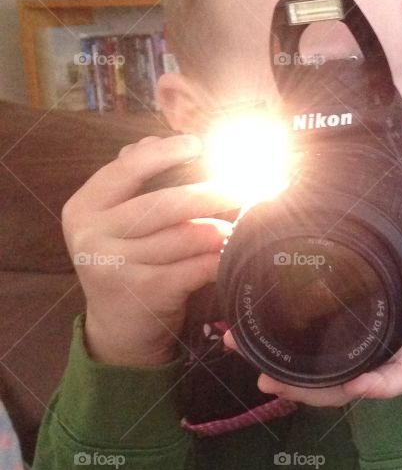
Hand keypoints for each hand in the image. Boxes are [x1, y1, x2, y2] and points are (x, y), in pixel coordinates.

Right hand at [63, 134, 238, 367]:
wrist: (119, 330)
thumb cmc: (128, 263)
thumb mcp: (117, 222)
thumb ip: (134, 181)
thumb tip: (158, 139)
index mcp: (85, 208)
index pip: (125, 169)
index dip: (162, 154)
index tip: (197, 143)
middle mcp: (93, 236)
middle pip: (165, 204)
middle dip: (212, 192)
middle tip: (248, 183)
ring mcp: (116, 266)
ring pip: (187, 236)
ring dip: (222, 230)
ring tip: (241, 226)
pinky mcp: (145, 293)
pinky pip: (197, 266)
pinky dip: (221, 259)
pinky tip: (235, 254)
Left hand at [223, 265, 401, 407]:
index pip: (398, 377)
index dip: (379, 385)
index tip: (357, 385)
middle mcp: (377, 367)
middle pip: (344, 389)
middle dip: (309, 390)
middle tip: (274, 382)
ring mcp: (353, 363)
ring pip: (321, 382)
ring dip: (286, 379)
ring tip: (256, 369)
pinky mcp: (332, 353)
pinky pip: (308, 365)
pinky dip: (279, 359)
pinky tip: (250, 349)